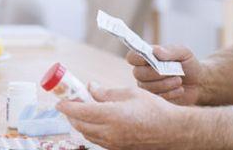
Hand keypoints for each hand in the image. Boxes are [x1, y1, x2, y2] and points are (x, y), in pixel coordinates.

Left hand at [56, 84, 184, 149]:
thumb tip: (91, 88)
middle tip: (71, 103)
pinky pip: (97, 140)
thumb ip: (107, 92)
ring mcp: (113, 143)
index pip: (80, 111)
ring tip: (83, 110)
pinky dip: (91, 130)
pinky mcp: (118, 149)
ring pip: (87, 134)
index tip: (60, 101)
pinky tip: (97, 121)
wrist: (171, 130)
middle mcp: (109, 132)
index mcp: (112, 115)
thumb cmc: (154, 109)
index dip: (67, 106)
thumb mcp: (130, 93)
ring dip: (81, 123)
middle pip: (80, 125)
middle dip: (71, 114)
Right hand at [126, 45, 201, 104]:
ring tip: (179, 80)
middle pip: (138, 73)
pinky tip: (179, 90)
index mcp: (147, 58)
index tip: (150, 58)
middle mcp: (143, 73)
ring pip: (147, 87)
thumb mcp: (184, 53)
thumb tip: (155, 51)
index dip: (138, 58)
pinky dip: (170, 94)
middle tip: (171, 72)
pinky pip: (156, 99)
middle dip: (156, 73)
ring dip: (165, 84)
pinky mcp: (155, 100)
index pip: (132, 57)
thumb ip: (170, 50)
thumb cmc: (188, 64)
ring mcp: (148, 87)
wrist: (198, 83)